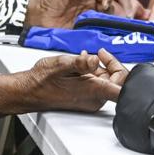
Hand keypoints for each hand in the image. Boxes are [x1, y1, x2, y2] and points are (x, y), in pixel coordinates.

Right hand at [0, 48, 128, 116]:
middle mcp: (95, 99)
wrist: (30, 92)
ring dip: (100, 68)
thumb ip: (79, 63)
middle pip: (117, 82)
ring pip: (108, 82)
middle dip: (110, 64)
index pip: (123, 86)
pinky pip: (98, 85)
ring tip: (86, 59)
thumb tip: (94, 59)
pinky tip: (83, 66)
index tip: (109, 58)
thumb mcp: (61, 65)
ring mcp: (91, 100)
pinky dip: (94, 73)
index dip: (121, 69)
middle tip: (98, 53)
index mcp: (94, 91)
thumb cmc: (42, 81)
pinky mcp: (86, 99)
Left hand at [25, 0, 114, 28]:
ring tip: (110, 28)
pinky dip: (101, 33)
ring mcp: (88, 20)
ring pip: (105, 21)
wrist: (37, 17)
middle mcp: (91, 7)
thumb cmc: (49, 0)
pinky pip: (96, 32)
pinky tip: (103, 35)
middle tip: (112, 18)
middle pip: (109, 9)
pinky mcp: (83, 31)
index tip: (106, 5)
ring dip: (109, 24)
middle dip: (114, 12)